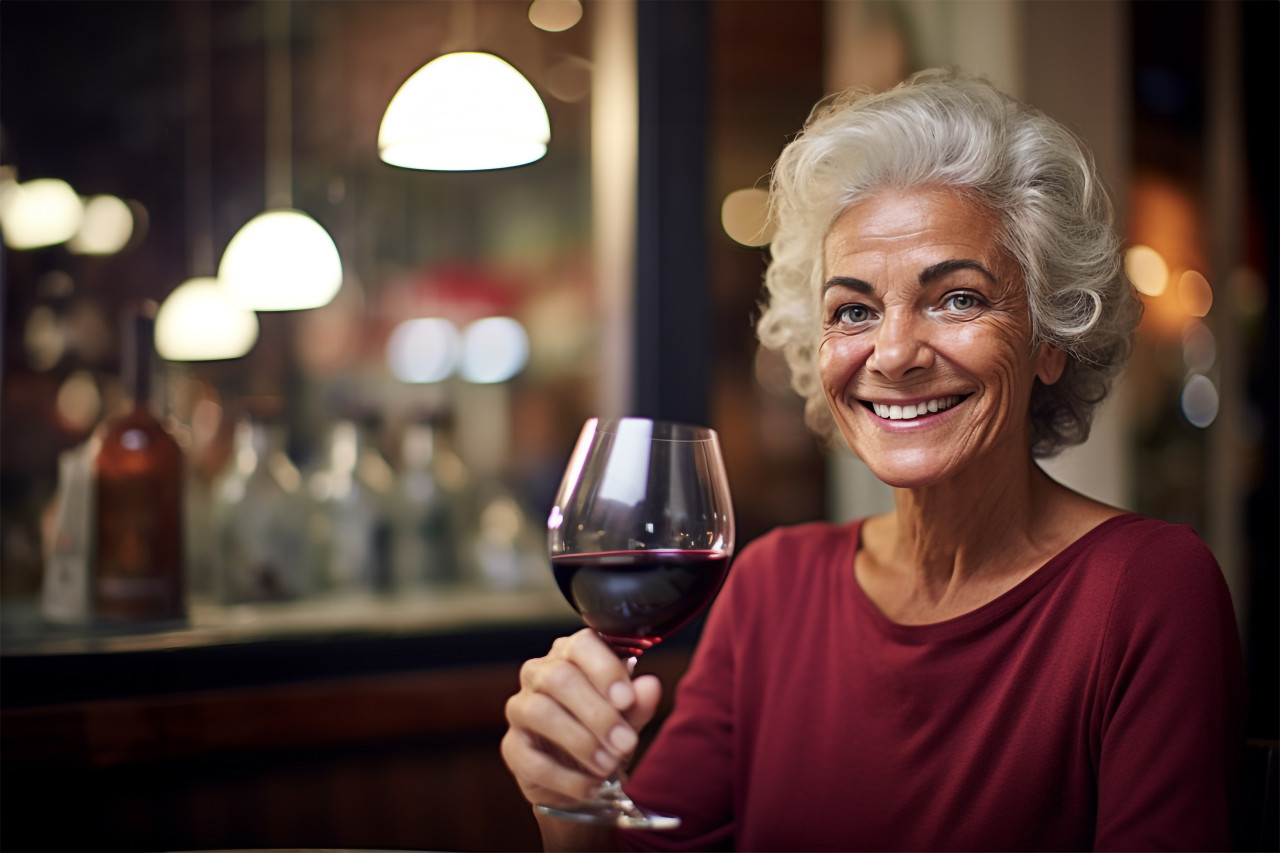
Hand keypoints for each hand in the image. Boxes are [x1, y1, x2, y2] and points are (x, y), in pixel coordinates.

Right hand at [502, 628, 663, 808]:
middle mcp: (540, 674)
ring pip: (540, 712)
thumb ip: (639, 702)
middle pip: (558, 677)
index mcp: (572, 655)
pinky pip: (531, 759)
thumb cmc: (605, 733)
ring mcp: (520, 709)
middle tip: (625, 742)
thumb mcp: (629, 718)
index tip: (626, 700)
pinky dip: (566, 777)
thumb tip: (650, 685)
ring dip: (581, 742)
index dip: (604, 669)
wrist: (583, 778)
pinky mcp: (511, 747)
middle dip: (597, 713)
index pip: (582, 644)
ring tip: (609, 765)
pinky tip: (590, 786)